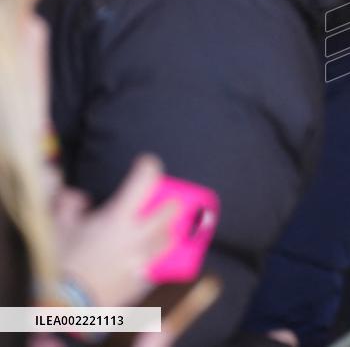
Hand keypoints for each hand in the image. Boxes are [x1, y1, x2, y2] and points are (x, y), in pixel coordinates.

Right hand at [58, 155, 176, 305]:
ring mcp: (143, 259)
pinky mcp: (142, 281)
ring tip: (164, 228)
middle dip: (170, 201)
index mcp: (118, 218)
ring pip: (169, 239)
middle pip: (170, 211)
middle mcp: (137, 236)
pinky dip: (155, 260)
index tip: (147, 162)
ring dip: (167, 231)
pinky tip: (149, 259)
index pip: (143, 181)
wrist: (65, 308)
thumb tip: (76, 196)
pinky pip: (157, 266)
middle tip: (165, 198)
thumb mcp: (58, 229)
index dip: (148, 166)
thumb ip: (69, 206)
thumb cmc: (61, 264)